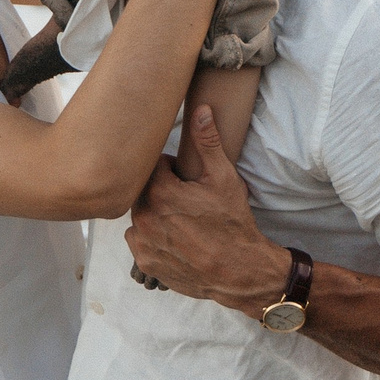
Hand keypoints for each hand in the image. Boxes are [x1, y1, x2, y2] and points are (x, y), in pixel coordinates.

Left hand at [124, 108, 292, 318]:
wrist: (239, 270)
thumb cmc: (233, 223)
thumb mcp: (224, 179)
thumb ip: (208, 142)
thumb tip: (201, 109)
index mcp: (160, 192)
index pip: (153, 167)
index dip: (171, 171)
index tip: (185, 180)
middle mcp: (145, 216)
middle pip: (144, 192)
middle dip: (161, 192)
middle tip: (185, 201)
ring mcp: (143, 241)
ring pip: (140, 215)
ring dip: (154, 214)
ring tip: (181, 222)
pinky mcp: (145, 261)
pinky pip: (139, 239)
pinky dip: (152, 237)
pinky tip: (175, 239)